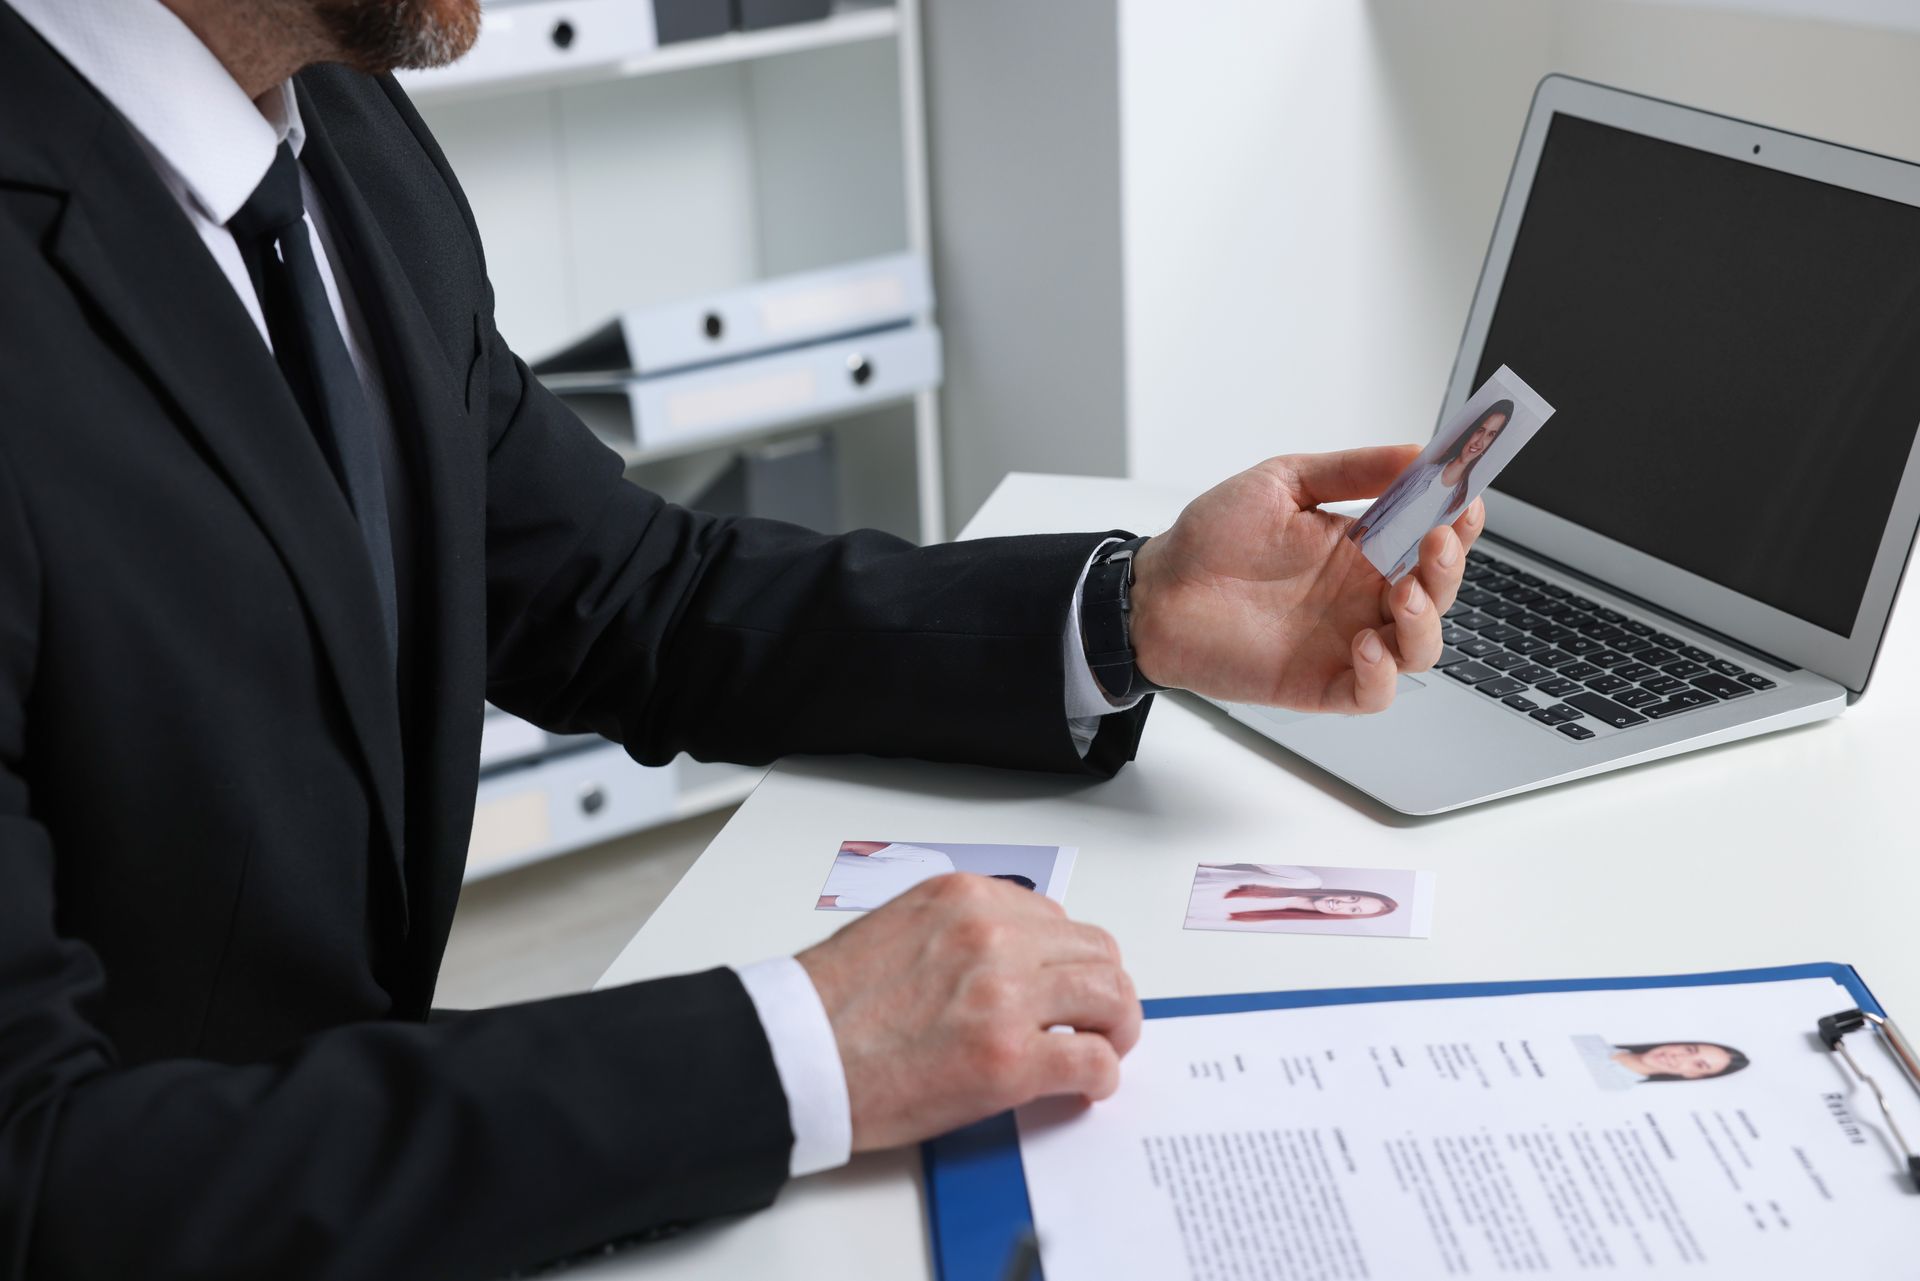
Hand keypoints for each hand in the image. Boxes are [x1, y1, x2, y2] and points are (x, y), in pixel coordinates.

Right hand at [795, 874, 1139, 1151]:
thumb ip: (965, 930)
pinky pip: (1092, 1060)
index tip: (1068, 984)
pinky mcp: (1009, 1060)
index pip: (1059, 920)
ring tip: (1101, 1048)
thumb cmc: (833, 1003)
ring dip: (1116, 1027)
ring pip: (1110, 998)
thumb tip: (1015, 958)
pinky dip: (1101, 1075)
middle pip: (1097, 954)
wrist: (796, 1055)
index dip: (1071, 960)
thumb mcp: (905, 927)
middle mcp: (993, 937)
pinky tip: (1085, 1085)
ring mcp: (1005, 997)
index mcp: (966, 899)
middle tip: (1100, 1020)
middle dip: (1106, 990)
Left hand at [1129, 446, 1483, 711]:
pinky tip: (1365, 645)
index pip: (1430, 539)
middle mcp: (1362, 598)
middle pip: (1436, 594)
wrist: (1155, 592)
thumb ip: (1350, 470)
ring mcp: (1345, 644)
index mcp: (1362, 550)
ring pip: (1419, 648)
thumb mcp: (1281, 483)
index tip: (1466, 498)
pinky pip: (1373, 694)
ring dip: (1425, 622)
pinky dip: (1382, 675)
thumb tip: (1417, 451)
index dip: (1457, 523)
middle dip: (1449, 569)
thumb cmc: (1210, 539)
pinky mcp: (1320, 684)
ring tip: (1404, 592)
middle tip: (1438, 541)